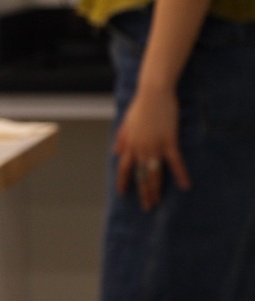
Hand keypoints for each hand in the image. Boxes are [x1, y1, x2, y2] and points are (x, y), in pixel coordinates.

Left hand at [113, 85, 190, 210]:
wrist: (153, 94)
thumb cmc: (140, 107)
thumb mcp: (126, 123)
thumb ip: (121, 139)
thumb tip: (114, 151)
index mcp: (129, 145)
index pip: (123, 168)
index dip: (123, 181)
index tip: (122, 193)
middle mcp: (140, 149)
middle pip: (140, 175)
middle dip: (143, 192)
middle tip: (147, 206)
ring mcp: (154, 146)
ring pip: (154, 173)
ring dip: (156, 189)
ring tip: (158, 202)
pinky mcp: (169, 141)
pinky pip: (174, 161)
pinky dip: (180, 174)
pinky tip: (185, 186)